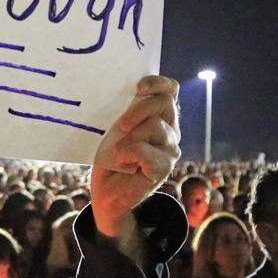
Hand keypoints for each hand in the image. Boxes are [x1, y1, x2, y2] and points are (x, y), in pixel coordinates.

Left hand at [90, 76, 180, 236]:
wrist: (106, 194)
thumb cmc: (108, 158)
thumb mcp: (114, 129)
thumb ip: (124, 112)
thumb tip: (120, 93)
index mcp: (160, 116)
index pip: (170, 89)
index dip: (157, 83)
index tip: (137, 87)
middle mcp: (170, 131)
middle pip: (165, 102)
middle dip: (138, 109)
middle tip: (120, 126)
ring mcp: (170, 150)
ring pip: (155, 125)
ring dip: (129, 137)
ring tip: (117, 151)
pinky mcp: (164, 168)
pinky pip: (144, 149)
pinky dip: (127, 154)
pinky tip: (122, 163)